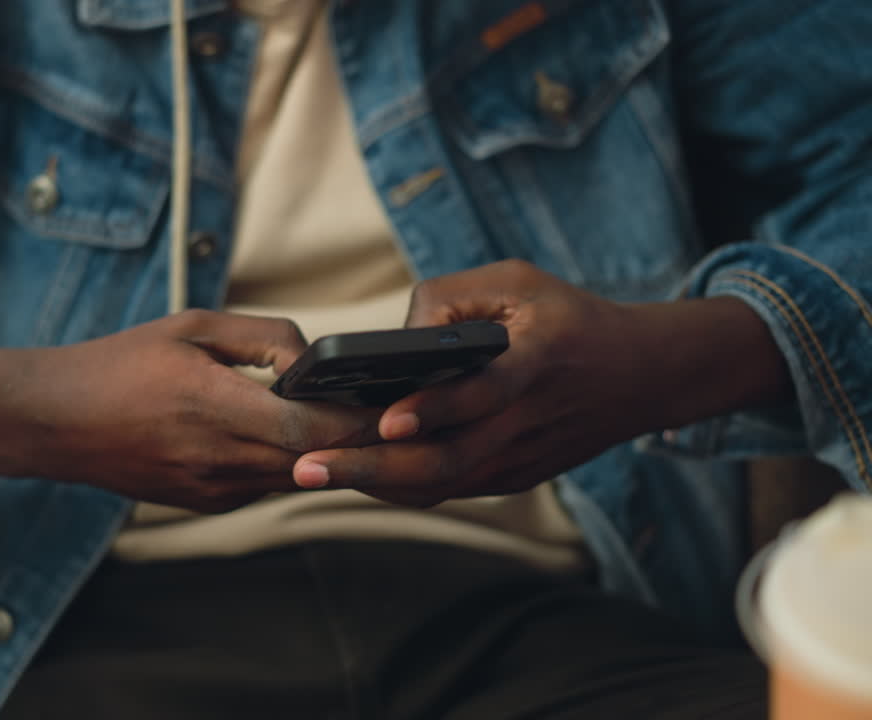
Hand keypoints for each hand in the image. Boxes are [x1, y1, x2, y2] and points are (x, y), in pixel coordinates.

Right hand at [0, 310, 380, 512]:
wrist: (54, 422)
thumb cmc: (120, 363)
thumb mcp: (191, 326)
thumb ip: (262, 337)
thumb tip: (312, 359)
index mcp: (214, 406)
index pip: (311, 430)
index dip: (358, 421)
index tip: (392, 401)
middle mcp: (216, 458)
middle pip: (314, 461)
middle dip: (355, 439)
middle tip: (394, 412)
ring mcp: (210, 489)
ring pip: (293, 478)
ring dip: (325, 455)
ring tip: (351, 420)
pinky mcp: (203, 503)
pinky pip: (263, 485)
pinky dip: (287, 464)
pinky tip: (295, 438)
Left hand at [291, 260, 788, 505]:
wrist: (643, 377)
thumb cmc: (570, 319)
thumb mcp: (518, 282)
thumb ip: (450, 298)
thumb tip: (395, 339)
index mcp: (533, 366)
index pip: (479, 396)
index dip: (432, 412)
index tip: (383, 421)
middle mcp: (524, 424)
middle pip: (443, 462)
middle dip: (369, 470)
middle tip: (307, 468)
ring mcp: (519, 460)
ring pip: (440, 485)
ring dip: (374, 484)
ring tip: (313, 473)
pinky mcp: (514, 478)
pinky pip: (448, 488)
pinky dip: (399, 486)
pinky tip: (352, 475)